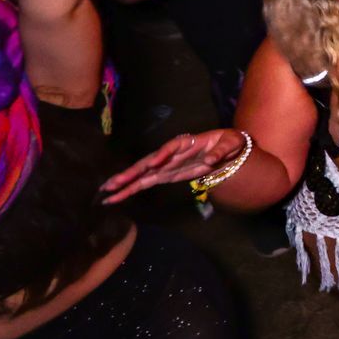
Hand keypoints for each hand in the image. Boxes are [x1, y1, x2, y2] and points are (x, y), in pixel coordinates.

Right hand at [99, 129, 246, 204]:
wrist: (226, 150)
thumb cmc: (228, 142)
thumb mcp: (231, 143)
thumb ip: (221, 151)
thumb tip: (211, 160)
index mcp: (186, 142)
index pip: (172, 147)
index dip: (162, 155)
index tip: (153, 164)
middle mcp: (171, 153)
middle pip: (149, 162)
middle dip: (131, 172)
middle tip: (113, 183)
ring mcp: (166, 165)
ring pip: (143, 174)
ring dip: (126, 183)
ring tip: (107, 191)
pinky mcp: (165, 175)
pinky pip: (146, 182)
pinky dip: (132, 189)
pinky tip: (118, 196)